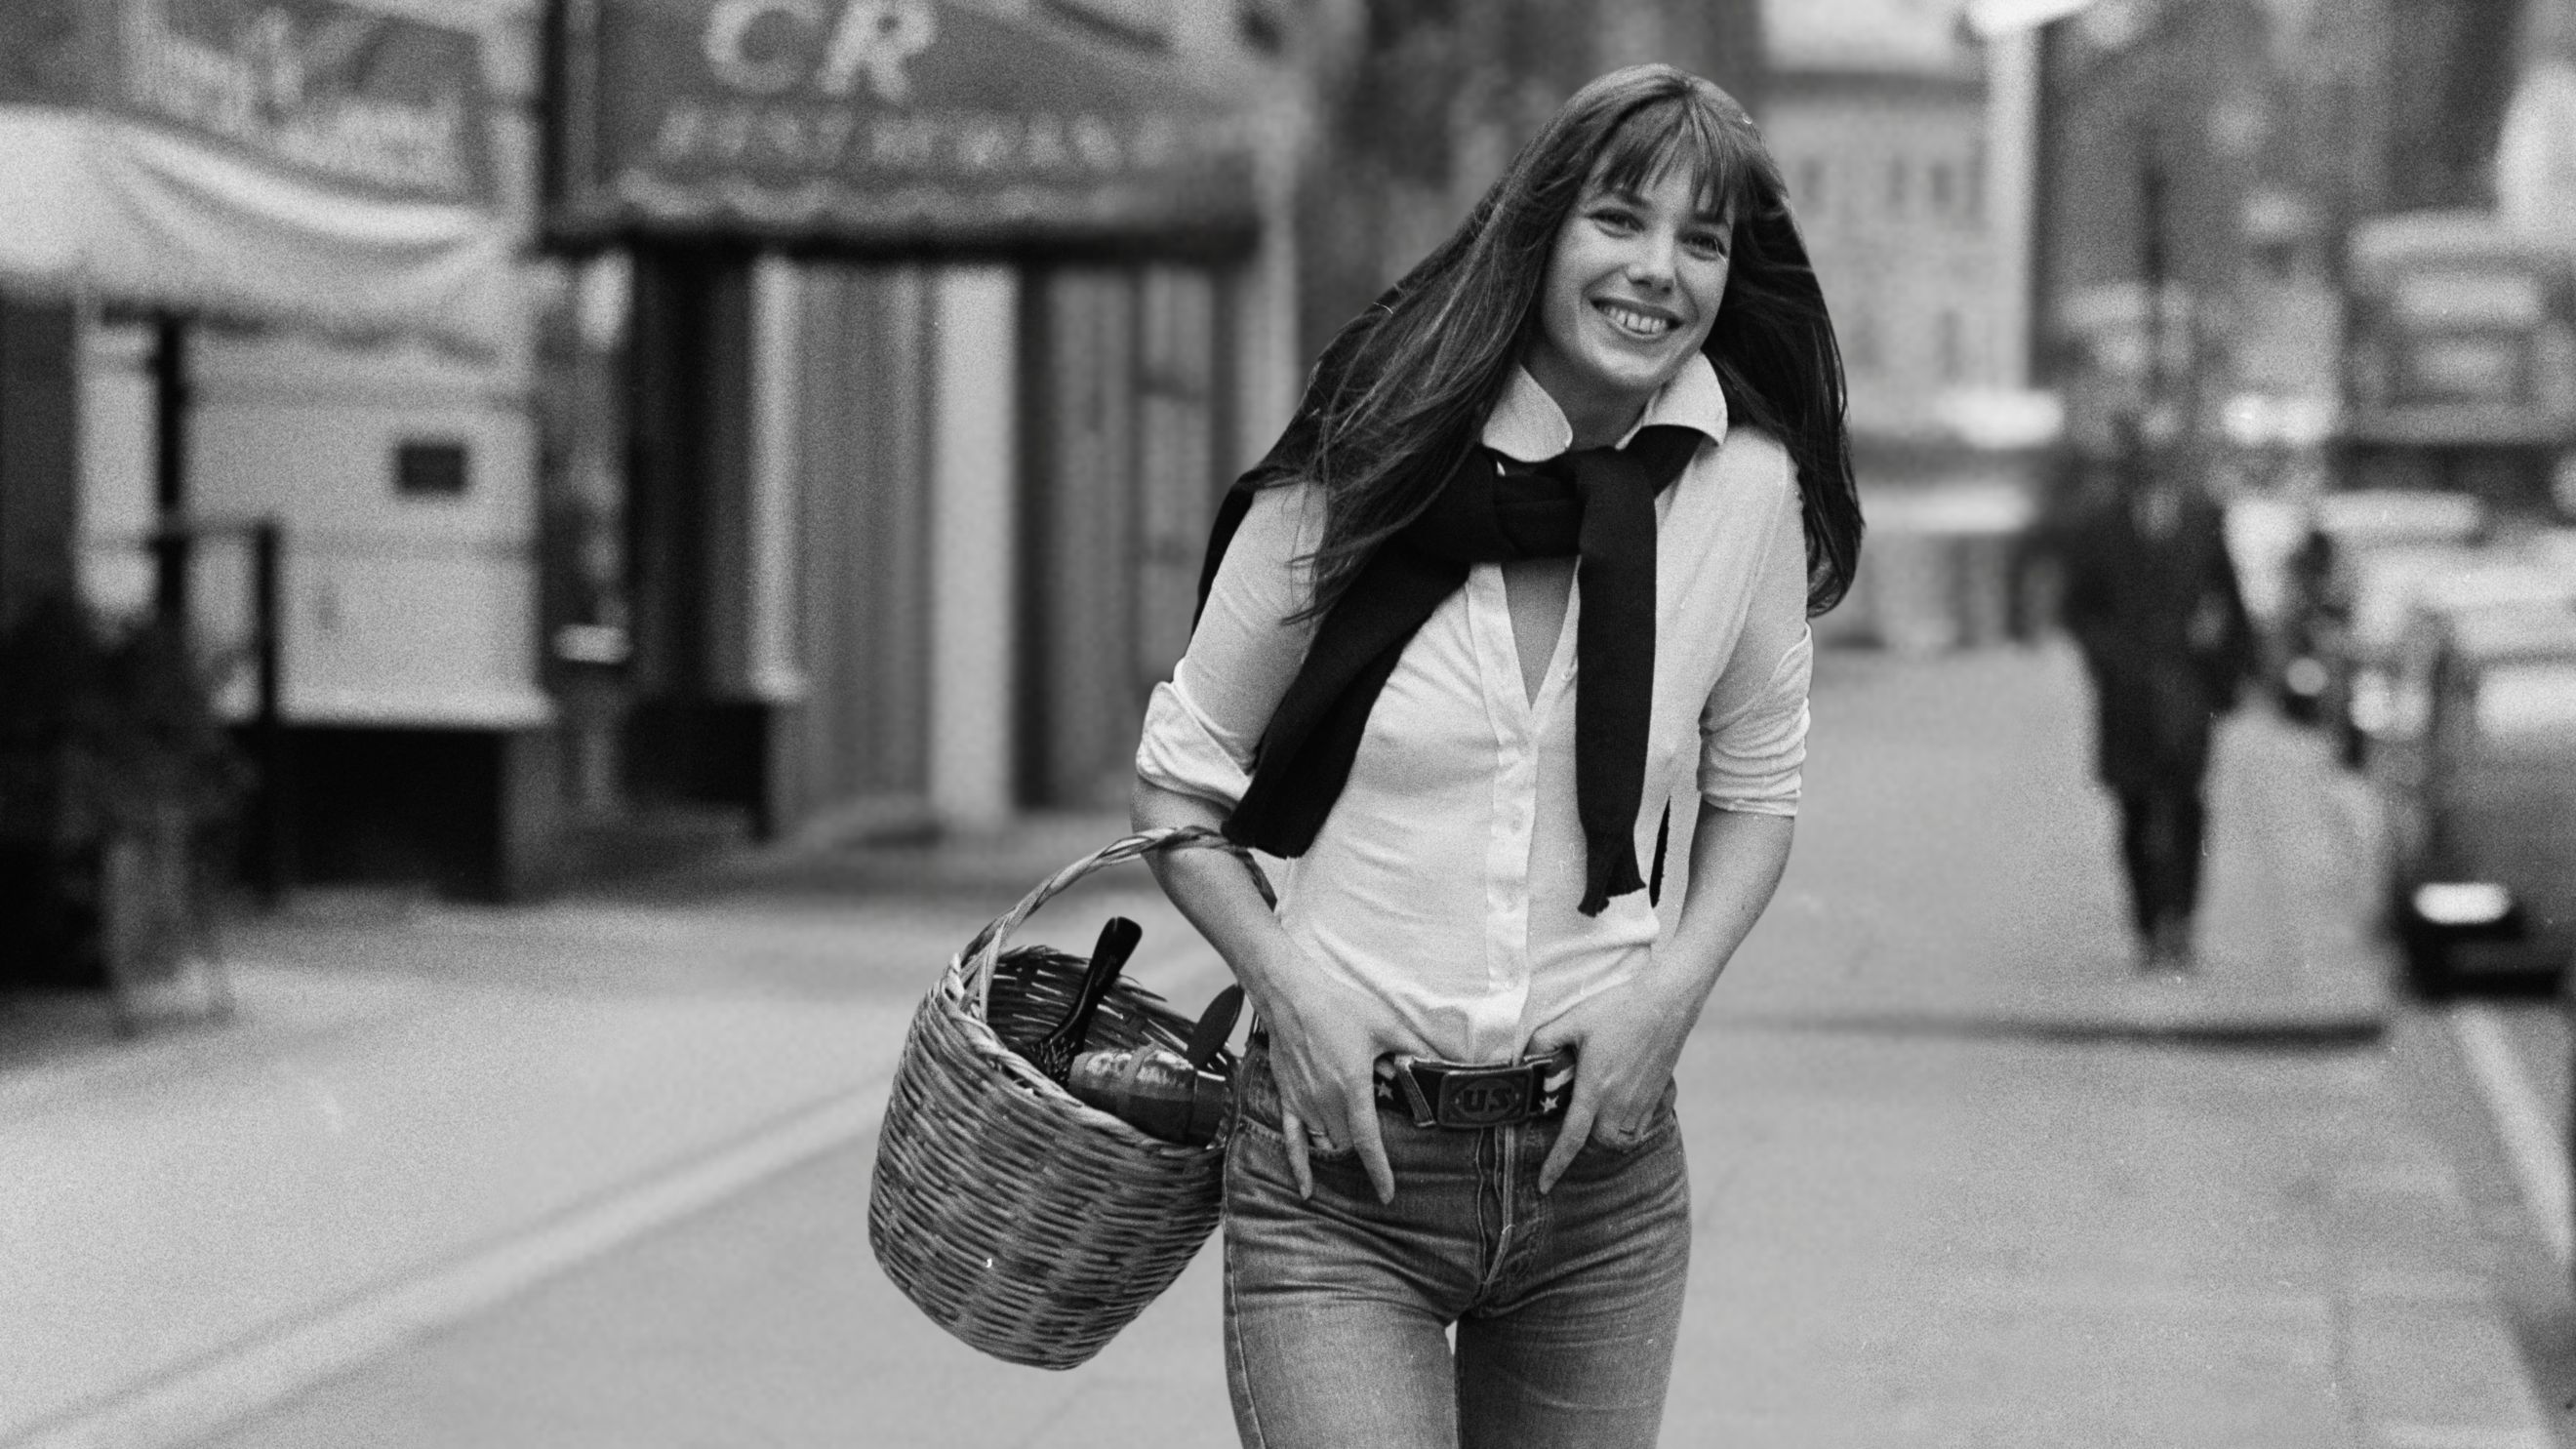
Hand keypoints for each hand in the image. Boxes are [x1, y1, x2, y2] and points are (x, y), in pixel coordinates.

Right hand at [1250, 950, 1417, 1204]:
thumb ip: (1414, 1049)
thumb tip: (1443, 1061)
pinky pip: (1291, 1139)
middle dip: (1365, 1148)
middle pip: (1349, 1144)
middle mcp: (1325, 1101)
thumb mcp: (1385, 1025)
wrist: (1289, 994)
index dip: (1379, 1171)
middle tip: (1380, 1133)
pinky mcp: (1287, 1097)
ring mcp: (1303, 1102)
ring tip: (1356, 1138)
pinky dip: (1299, 1165)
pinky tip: (1306, 1189)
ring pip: (1326, 1142)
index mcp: (1352, 1087)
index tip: (1387, 1195)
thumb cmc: (1337, 1005)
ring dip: (1342, 1146)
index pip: (1368, 1142)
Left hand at [1526, 972, 1698, 1193]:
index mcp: (1595, 1088)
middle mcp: (1619, 1102)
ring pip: (1621, 1138)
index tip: (1543, 1186)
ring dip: (1606, 1133)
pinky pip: (1639, 1125)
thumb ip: (1544, 1041)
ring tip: (1597, 1111)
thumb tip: (1525, 1059)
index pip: (1571, 1138)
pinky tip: (1620, 1102)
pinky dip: (1627, 1124)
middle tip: (1574, 1120)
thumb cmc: (1618, 1008)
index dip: (1555, 1165)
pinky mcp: (1657, 1094)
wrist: (1666, 1002)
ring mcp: (1641, 1100)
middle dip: (1584, 1141)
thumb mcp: (1572, 1020)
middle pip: (1599, 1143)